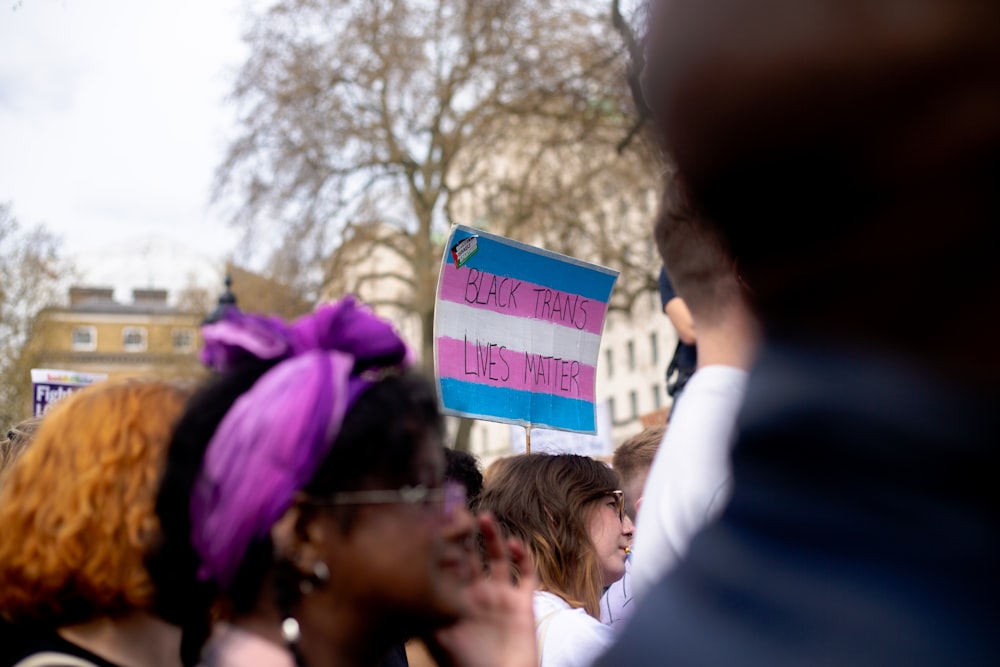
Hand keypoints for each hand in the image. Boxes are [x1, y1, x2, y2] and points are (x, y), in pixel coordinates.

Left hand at [426, 512, 537, 666]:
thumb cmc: (465, 665)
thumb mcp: (439, 638)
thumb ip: (426, 611)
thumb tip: (407, 583)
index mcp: (455, 598)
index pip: (448, 563)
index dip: (443, 543)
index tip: (435, 521)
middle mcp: (477, 592)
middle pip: (471, 553)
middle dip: (465, 532)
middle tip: (458, 510)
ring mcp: (500, 594)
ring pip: (497, 556)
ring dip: (492, 536)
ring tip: (484, 517)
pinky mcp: (522, 601)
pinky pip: (526, 574)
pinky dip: (523, 557)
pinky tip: (514, 544)